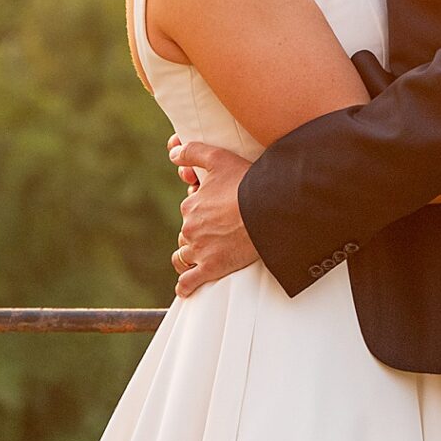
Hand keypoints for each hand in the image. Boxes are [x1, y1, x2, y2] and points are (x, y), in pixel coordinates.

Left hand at [167, 137, 257, 295]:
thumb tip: (172, 153)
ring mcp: (200, 250)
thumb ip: (193, 151)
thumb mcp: (219, 159)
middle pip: (186, 235)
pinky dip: (186, 286)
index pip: (189, 211)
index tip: (216, 212)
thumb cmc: (247, 183)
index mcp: (191, 206)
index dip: (201, 212)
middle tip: (216, 234)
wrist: (268, 210)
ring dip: (189, 258)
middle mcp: (190, 228)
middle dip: (196, 235)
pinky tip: (187, 288)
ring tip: (199, 259)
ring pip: (184, 257)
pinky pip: (189, 282)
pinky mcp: (211, 268)